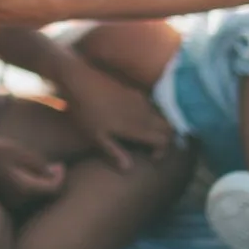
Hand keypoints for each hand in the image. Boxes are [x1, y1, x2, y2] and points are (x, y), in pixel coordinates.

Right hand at [0, 134, 65, 207]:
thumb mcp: (18, 152)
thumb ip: (40, 164)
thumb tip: (54, 173)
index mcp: (25, 191)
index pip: (54, 189)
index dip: (60, 177)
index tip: (59, 164)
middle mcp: (18, 203)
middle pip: (44, 196)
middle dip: (51, 181)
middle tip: (53, 165)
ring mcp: (8, 204)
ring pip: (33, 197)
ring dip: (38, 184)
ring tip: (36, 167)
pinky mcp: (0, 201)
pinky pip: (21, 197)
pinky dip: (26, 186)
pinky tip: (19, 173)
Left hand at [58, 58, 173, 169]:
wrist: (79, 79)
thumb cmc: (84, 110)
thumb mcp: (95, 135)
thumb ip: (113, 152)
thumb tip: (129, 169)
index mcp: (136, 126)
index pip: (164, 140)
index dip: (162, 151)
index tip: (151, 157)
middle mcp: (144, 112)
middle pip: (169, 126)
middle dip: (166, 138)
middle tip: (153, 146)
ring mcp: (140, 98)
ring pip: (162, 114)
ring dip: (160, 125)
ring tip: (146, 134)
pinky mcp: (134, 89)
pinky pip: (152, 103)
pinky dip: (152, 113)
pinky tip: (137, 117)